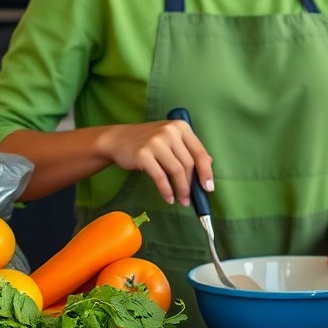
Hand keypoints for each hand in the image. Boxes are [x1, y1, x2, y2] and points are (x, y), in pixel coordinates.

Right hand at [95, 120, 213, 206]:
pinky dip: (166, 190)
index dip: (206, 172)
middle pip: (188, 164)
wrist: (118, 139)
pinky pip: (160, 177)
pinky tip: (168, 198)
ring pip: (176, 171)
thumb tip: (209, 165)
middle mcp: (170, 132)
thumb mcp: (171, 139)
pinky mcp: (143, 154)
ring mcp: (156, 142)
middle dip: (191, 185)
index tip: (208, 188)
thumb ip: (188, 149)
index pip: (200, 152)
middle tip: (190, 199)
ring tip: (181, 201)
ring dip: (181, 190)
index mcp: (181, 127)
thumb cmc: (149, 141)